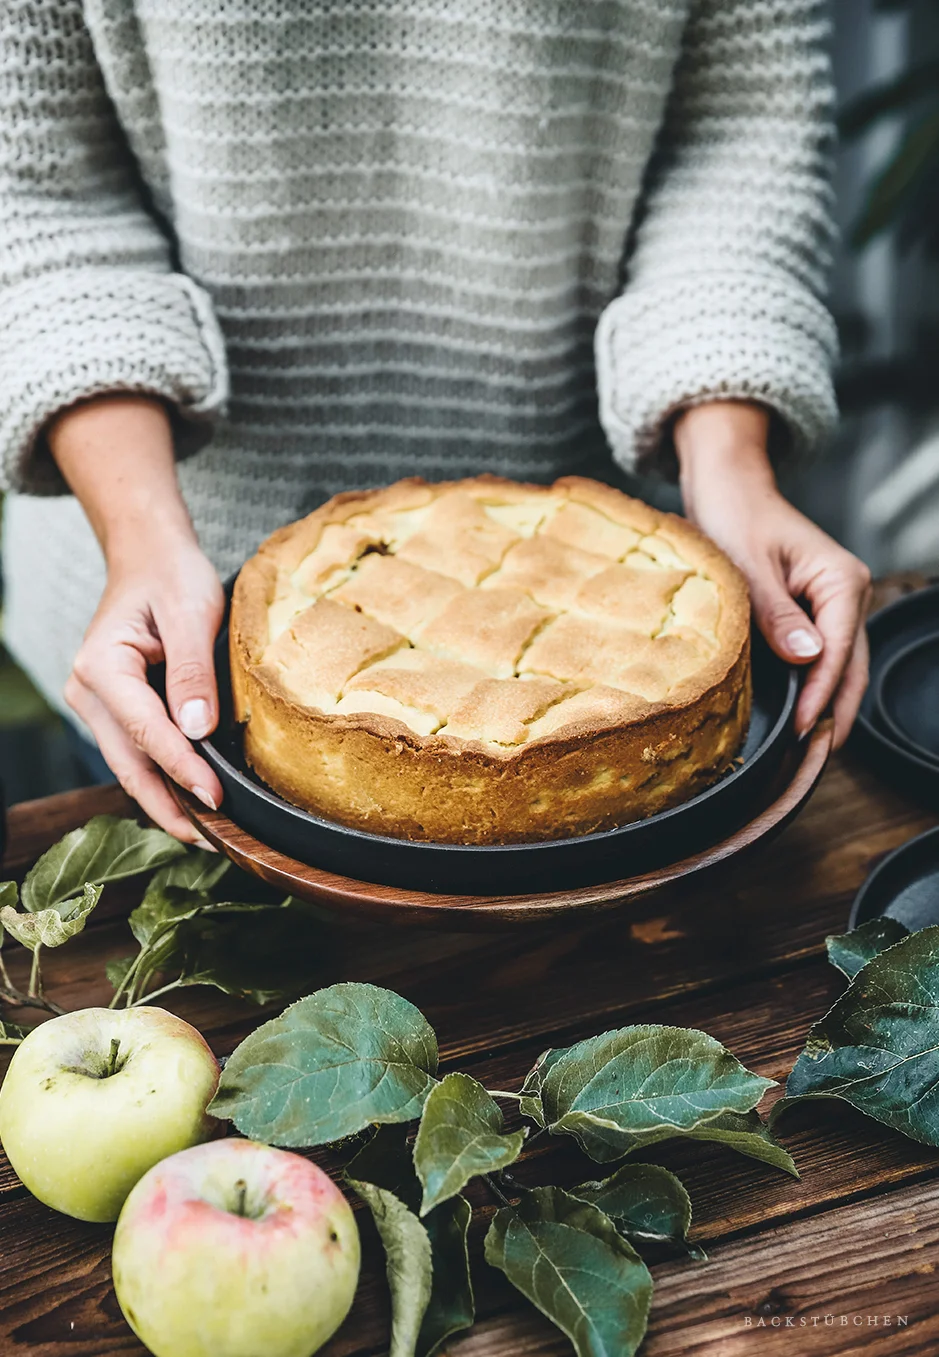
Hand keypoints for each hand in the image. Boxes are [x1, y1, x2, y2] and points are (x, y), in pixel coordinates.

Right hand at [48, 394, 224, 841]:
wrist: (151, 559)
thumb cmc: (172, 577)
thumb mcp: (193, 613)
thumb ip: (194, 671)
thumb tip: (197, 731)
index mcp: (102, 666)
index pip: (146, 731)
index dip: (182, 769)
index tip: (217, 798)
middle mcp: (87, 690)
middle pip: (129, 763)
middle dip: (169, 804)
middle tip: (212, 839)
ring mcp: (96, 704)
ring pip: (130, 765)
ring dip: (165, 799)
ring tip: (207, 833)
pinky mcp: (113, 711)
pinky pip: (136, 752)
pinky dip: (162, 778)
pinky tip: (192, 800)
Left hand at [675, 403, 870, 748]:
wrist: (728, 488)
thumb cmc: (735, 515)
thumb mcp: (748, 563)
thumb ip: (776, 612)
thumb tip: (807, 658)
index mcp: (842, 581)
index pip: (837, 653)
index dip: (820, 696)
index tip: (801, 733)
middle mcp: (847, 596)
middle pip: (850, 669)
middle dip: (834, 716)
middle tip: (809, 763)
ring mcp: (833, 607)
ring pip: (841, 670)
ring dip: (827, 709)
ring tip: (806, 754)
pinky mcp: (813, 615)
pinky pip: (821, 661)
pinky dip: (814, 690)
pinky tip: (797, 719)